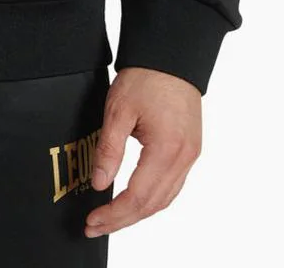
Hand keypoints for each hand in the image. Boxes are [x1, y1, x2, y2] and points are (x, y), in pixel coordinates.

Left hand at [84, 66, 201, 238]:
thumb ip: (109, 149)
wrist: (171, 56)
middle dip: (123, 220)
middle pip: (153, 204)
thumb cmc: (146, 77)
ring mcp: (191, 155)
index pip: (138, 196)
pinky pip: (173, 185)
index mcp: (167, 149)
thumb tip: (99, 183)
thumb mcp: (118, 109)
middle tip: (96, 226)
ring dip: (139, 213)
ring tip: (112, 219)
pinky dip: (153, 199)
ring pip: (165, 199)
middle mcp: (184, 158)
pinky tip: (136, 201)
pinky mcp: (191, 150)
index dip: (114, 213)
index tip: (93, 220)